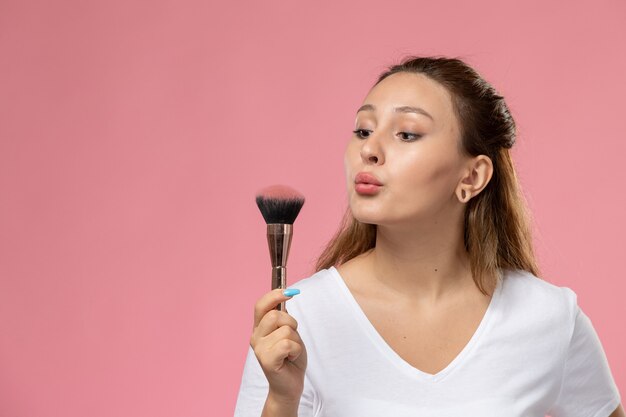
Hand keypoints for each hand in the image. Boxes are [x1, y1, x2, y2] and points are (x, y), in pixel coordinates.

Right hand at [250, 288, 306, 403]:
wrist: (290, 385)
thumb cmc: (290, 357)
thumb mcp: (288, 332)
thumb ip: (283, 316)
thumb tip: (286, 292)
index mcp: (259, 328)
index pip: (261, 305)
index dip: (274, 296)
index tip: (290, 292)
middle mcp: (256, 337)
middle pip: (275, 315)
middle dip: (291, 323)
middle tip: (293, 337)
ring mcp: (260, 349)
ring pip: (285, 330)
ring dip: (296, 340)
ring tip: (291, 352)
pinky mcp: (267, 361)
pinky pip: (287, 344)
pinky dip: (296, 350)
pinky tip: (291, 358)